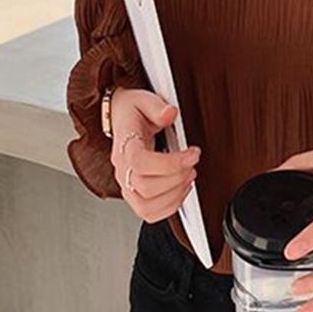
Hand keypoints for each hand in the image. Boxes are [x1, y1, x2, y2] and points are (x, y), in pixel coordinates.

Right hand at [110, 87, 200, 221]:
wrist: (120, 118)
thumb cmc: (131, 111)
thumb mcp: (143, 99)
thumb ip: (157, 106)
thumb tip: (169, 113)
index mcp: (125, 145)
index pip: (141, 163)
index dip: (170, 163)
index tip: (192, 154)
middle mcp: (122, 169)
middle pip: (145, 188)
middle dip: (177, 178)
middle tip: (192, 163)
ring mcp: (126, 183)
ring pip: (146, 206)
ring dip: (175, 195)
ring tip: (188, 177)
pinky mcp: (134, 193)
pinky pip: (148, 213)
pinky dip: (169, 207)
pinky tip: (181, 191)